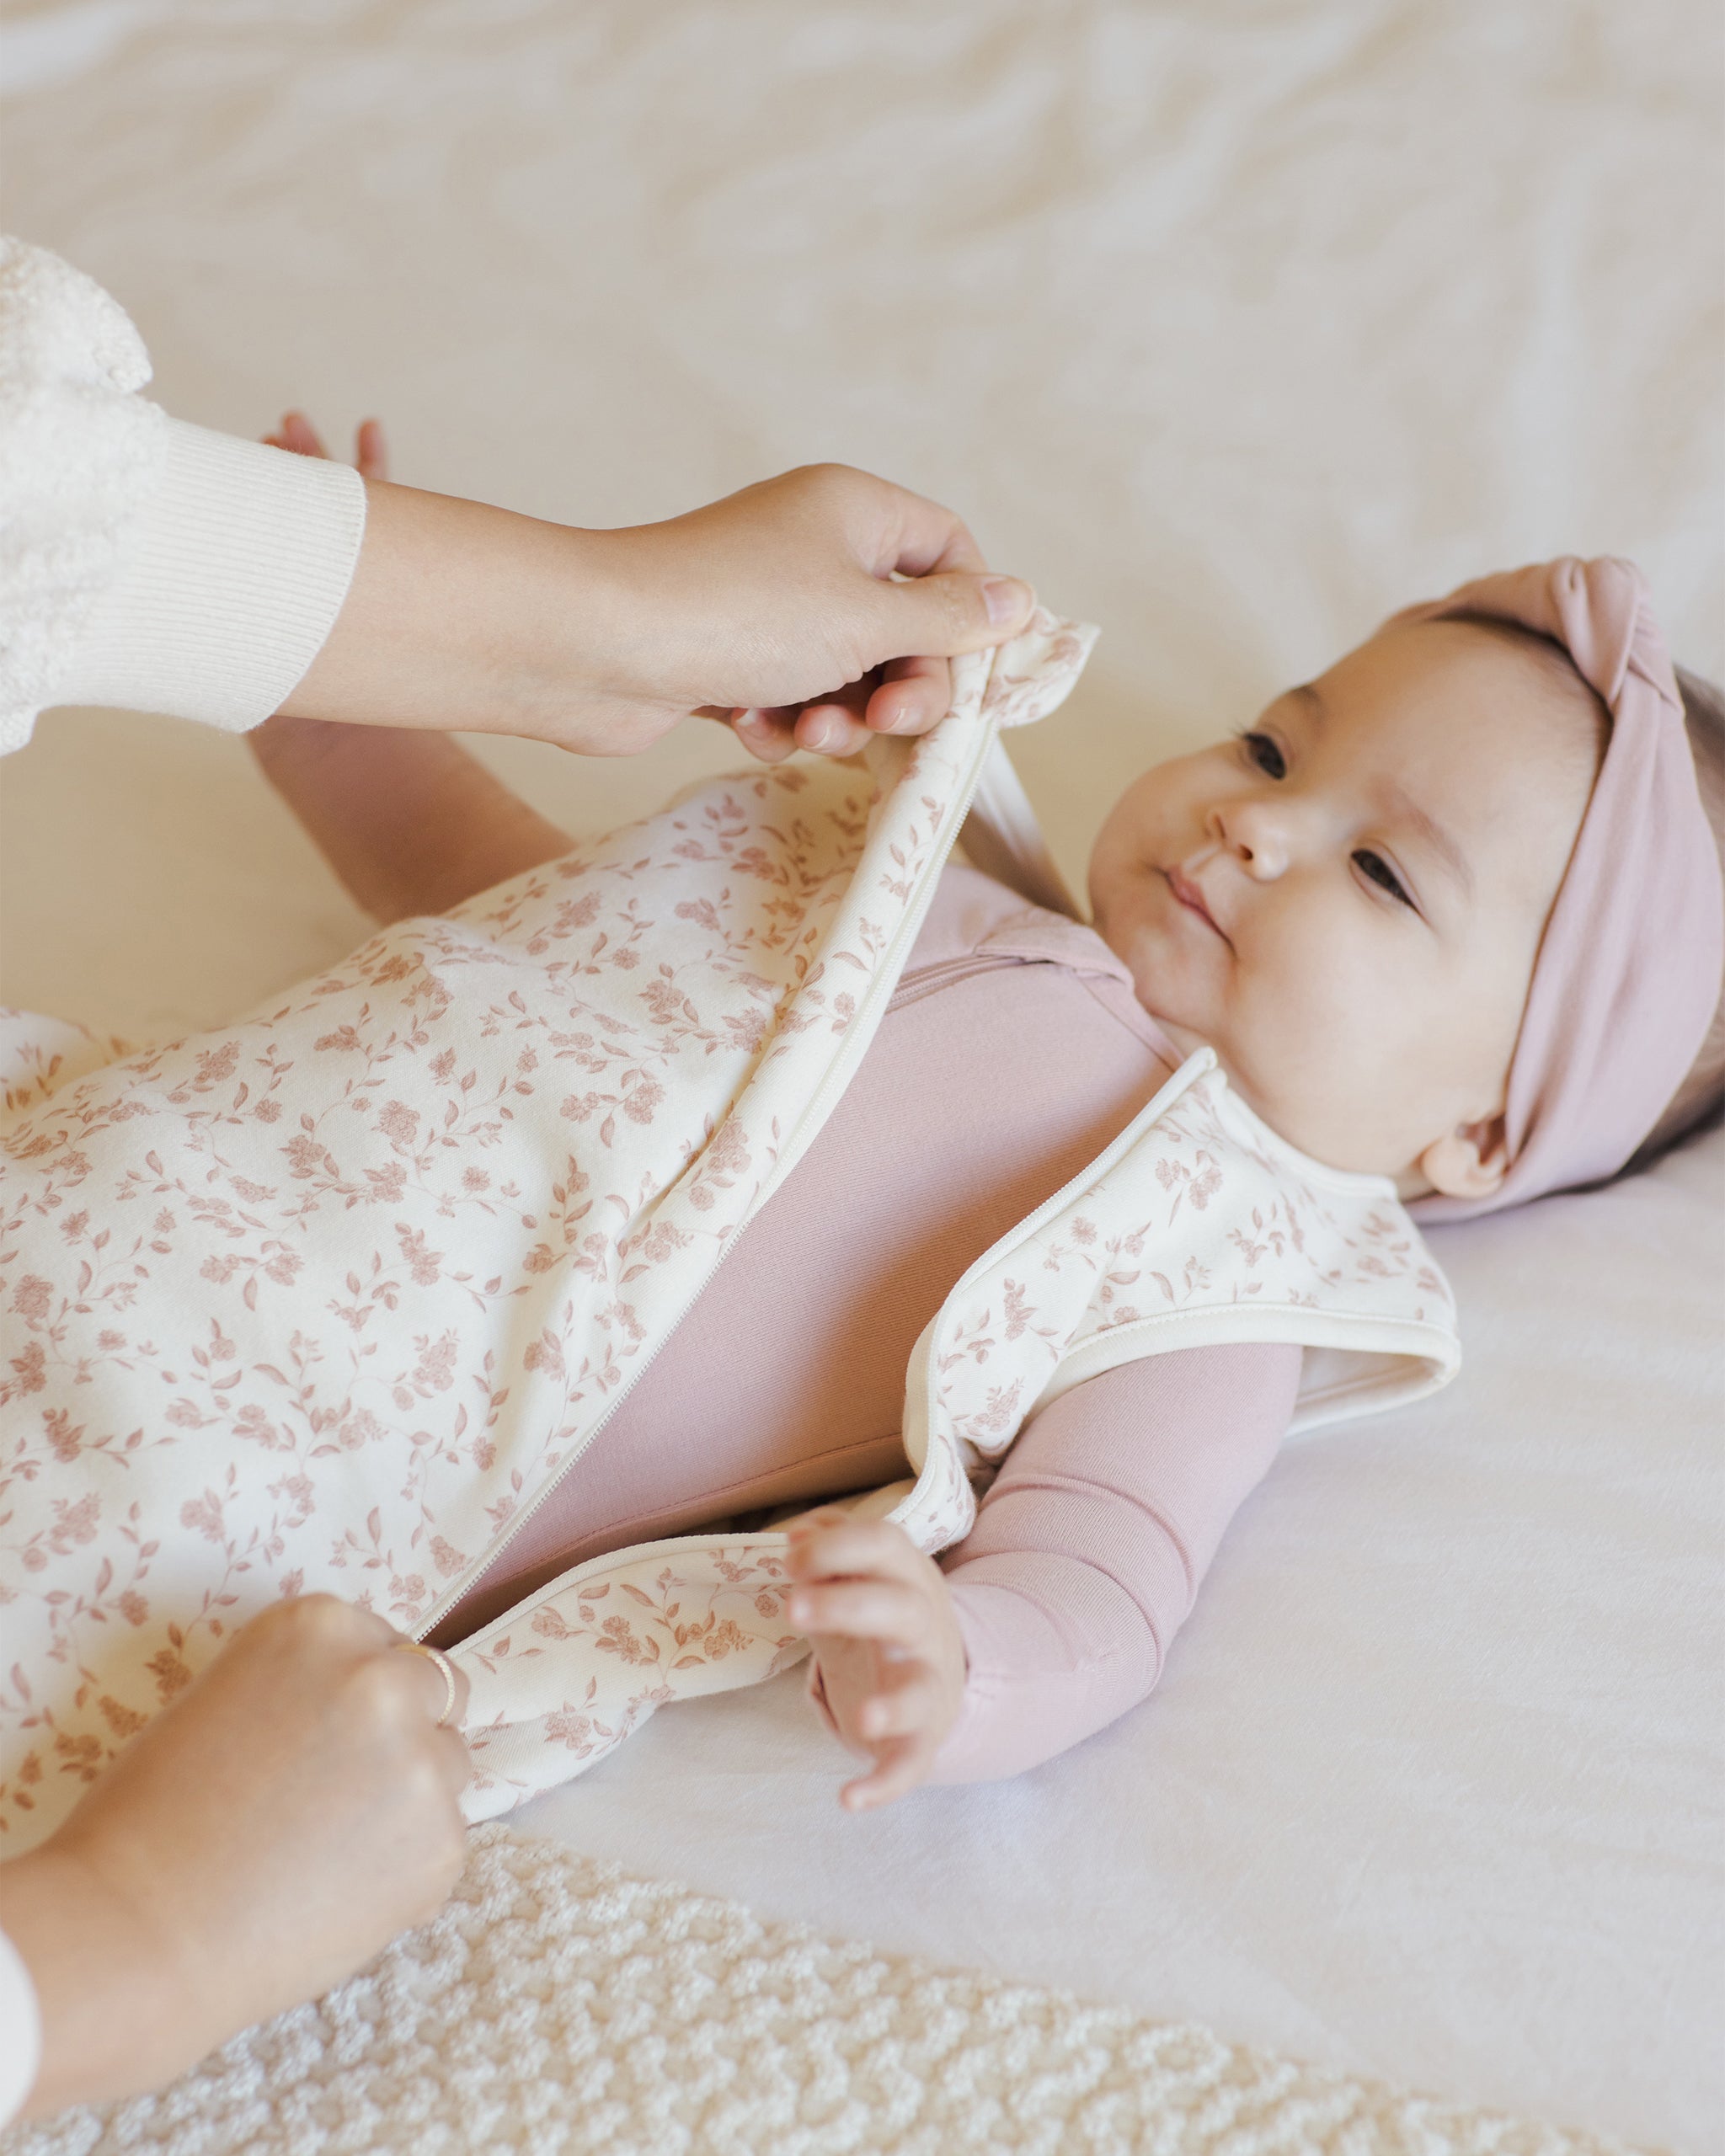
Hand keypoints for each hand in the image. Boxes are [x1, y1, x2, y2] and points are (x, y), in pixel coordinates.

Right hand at [3, 1596, 470, 2118]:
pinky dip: (406, 1874)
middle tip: (347, 1795)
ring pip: (449, 1769)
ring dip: (411, 1802)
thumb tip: (355, 1716)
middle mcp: (384, 1678)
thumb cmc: (148, 1823)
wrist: (136, 1935)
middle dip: (407, 1734)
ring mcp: (423, 1759)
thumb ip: (305, 1691)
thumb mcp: (224, 1704)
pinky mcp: (443, 1843)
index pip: (386, 1644)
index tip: (336, 1737)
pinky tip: (335, 1902)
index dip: (364, 1697)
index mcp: (320, 1626)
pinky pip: (442, 1847)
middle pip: (438, 1693)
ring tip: (329, 1857)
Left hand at [588, 463, 1034, 761]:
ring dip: (839, 717)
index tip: (972, 673)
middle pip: (903, 627)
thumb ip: (949, 619)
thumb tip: (1018, 601)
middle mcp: (813, 547)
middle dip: (902, 687)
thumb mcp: (866, 619)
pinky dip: (783, 722)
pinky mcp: (728, 657)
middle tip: (889, 723)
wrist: (598, 648)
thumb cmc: (735, 615)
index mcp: (855, 511)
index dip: (970, 615)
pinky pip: (789, 697)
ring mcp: (768, 604)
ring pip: (846, 674)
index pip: (948, 551)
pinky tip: (752, 728)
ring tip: (806, 731)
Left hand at [788, 1511, 966, 1810]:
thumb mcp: (862, 1576)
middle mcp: (925, 1625)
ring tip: (864, 1720)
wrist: (944, 1677)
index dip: (839, 1547)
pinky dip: (884, 1783)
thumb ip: (829, 1551)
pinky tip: (849, 1800)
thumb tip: (797, 1536)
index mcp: (906, 1576)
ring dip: (893, 1705)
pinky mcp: (924, 1737)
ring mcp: (929, 1682)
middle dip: (848, 1606)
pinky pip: (910, 1762)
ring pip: (919, 1688)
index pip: (885, 1545)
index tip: (791, 1559)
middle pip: (900, 1609)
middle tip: (792, 1609)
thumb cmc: (883, 1618)